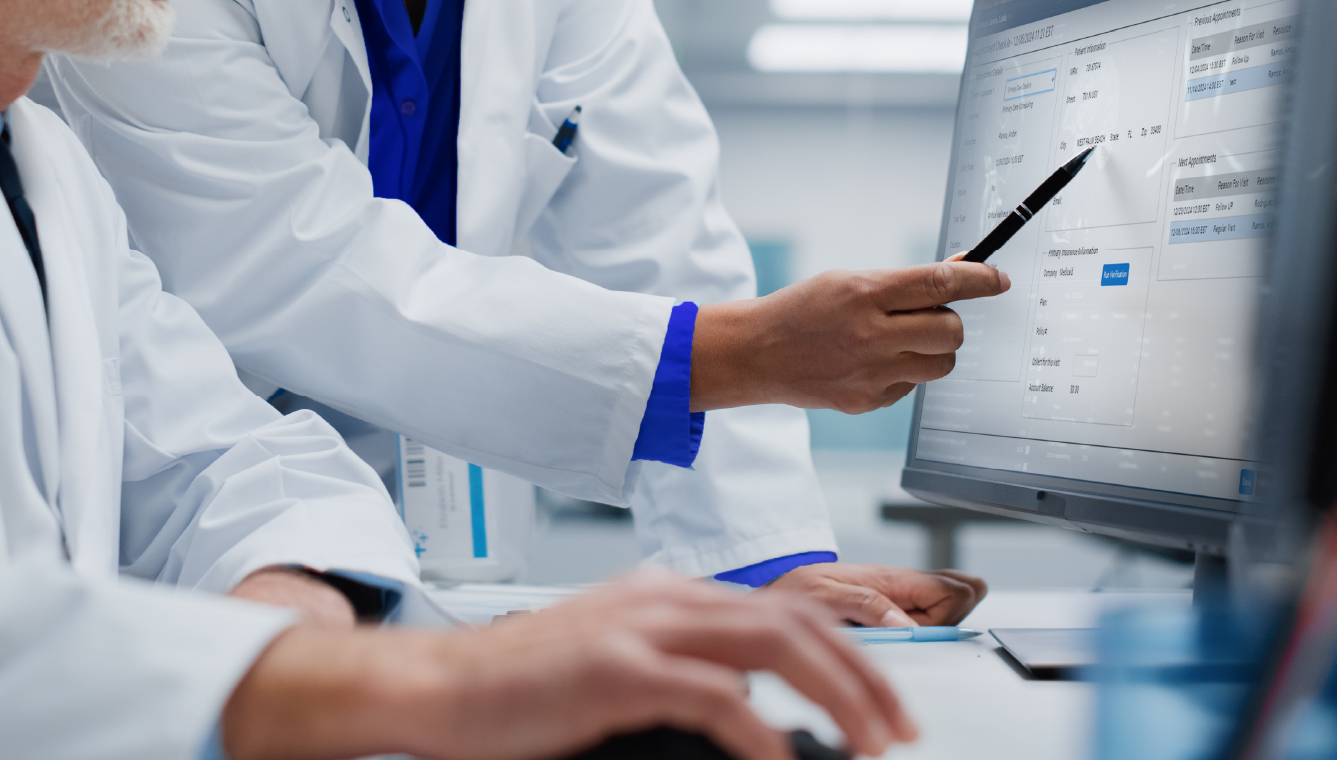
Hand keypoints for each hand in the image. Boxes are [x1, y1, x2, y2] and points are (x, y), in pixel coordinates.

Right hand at [221, 571, 916, 759]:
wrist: (436, 687)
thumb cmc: (517, 690)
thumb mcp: (614, 666)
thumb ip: (681, 672)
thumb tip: (750, 712)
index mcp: (666, 592)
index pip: (782, 606)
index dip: (846, 647)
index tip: (884, 696)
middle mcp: (663, 595)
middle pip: (794, 619)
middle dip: (863, 673)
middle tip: (901, 727)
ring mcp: (640, 625)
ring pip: (773, 644)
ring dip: (838, 694)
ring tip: (871, 743)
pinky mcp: (616, 668)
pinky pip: (717, 696)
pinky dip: (763, 732)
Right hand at [690, 262, 1010, 412]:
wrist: (758, 353)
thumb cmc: (804, 310)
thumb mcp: (848, 281)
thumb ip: (901, 283)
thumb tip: (957, 274)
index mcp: (865, 294)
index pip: (939, 283)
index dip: (979, 280)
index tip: (997, 279)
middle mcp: (871, 334)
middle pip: (950, 330)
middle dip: (950, 320)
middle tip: (928, 315)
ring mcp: (871, 373)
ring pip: (942, 363)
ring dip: (935, 349)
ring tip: (904, 340)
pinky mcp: (869, 401)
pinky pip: (913, 386)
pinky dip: (905, 372)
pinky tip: (873, 362)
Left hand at [764, 563, 986, 628]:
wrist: (780, 585)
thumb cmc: (797, 586)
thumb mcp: (824, 596)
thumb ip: (866, 605)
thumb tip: (907, 624)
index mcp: (894, 579)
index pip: (956, 590)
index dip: (949, 614)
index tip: (917, 630)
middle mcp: (905, 586)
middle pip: (963, 598)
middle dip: (948, 621)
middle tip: (910, 632)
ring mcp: (903, 597)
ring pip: (951, 609)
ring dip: (935, 627)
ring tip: (895, 633)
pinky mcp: (895, 608)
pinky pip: (931, 616)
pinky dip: (924, 628)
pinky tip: (897, 635)